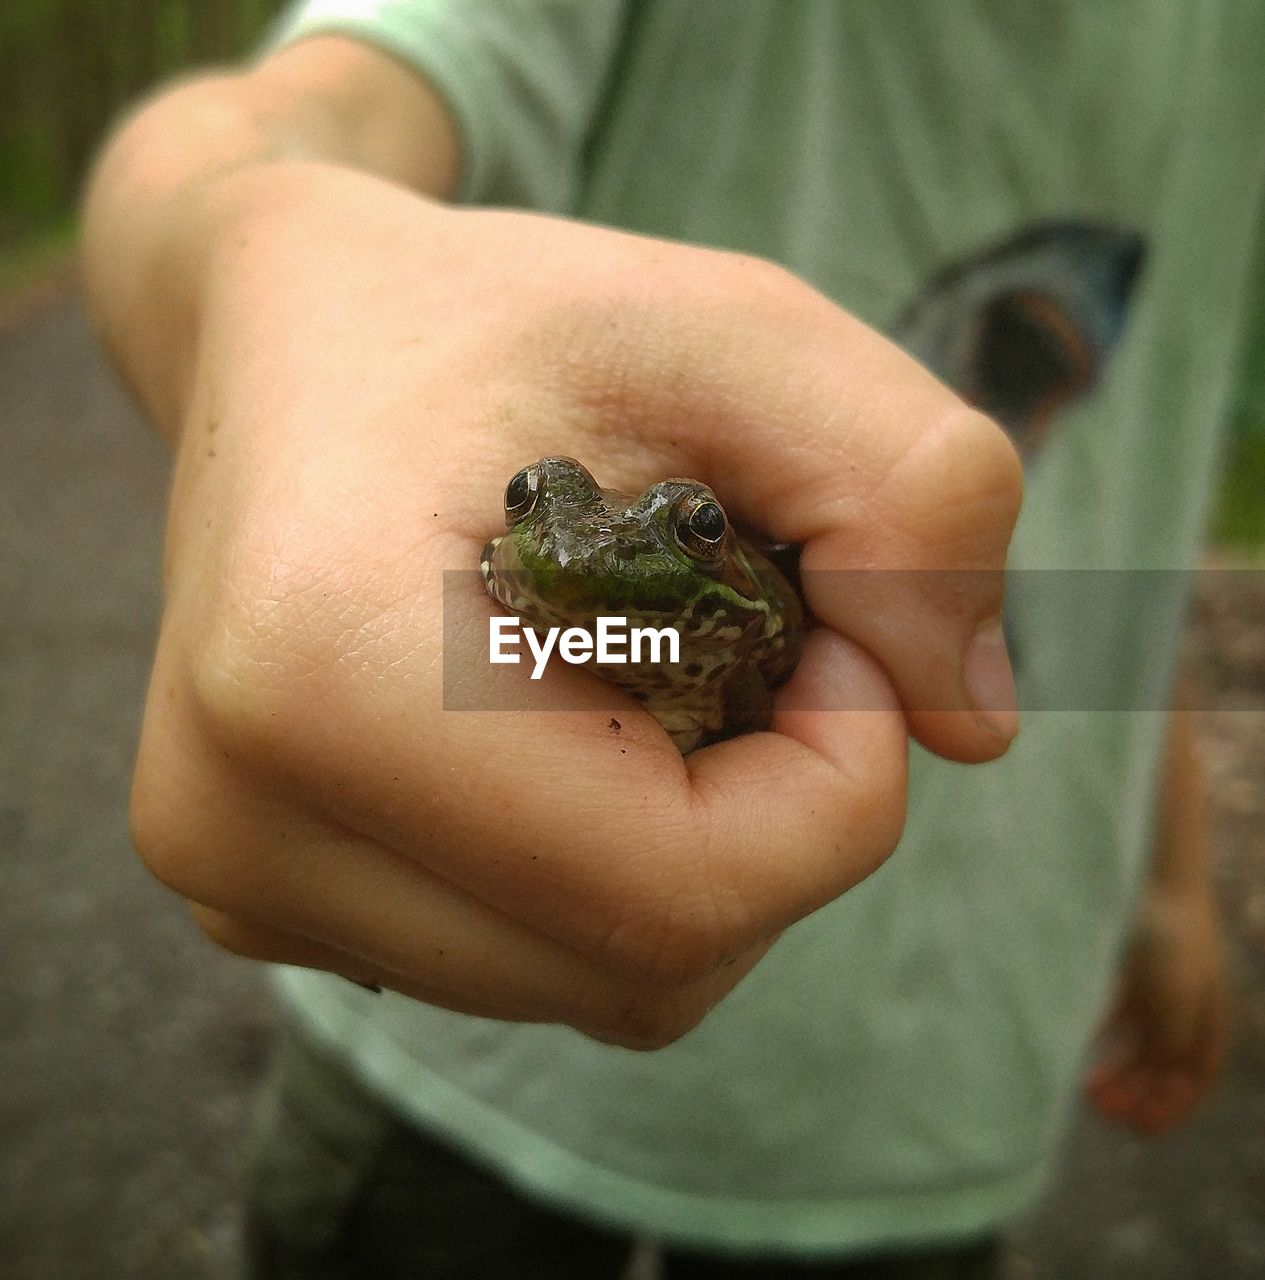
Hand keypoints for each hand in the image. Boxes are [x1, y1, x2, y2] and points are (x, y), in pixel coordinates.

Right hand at [119, 161, 1020, 1045]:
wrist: (290, 339)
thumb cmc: (502, 321)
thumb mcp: (734, 331)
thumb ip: (912, 491)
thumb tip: (976, 730)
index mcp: (322, 677)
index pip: (674, 896)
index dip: (836, 793)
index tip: (846, 638)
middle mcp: (240, 822)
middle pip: (644, 965)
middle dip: (776, 822)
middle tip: (761, 638)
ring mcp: (241, 878)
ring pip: (599, 983)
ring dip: (704, 847)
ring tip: (660, 671)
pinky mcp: (264, 893)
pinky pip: (534, 958)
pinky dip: (620, 866)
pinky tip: (584, 725)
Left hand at [1085, 887, 1228, 1133]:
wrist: (1166, 898)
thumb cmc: (1180, 950)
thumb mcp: (1180, 1000)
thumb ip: (1174, 1038)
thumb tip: (1166, 1076)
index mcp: (1208, 1030)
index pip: (1192, 1083)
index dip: (1171, 1109)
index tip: (1143, 1129)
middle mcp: (1185, 1022)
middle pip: (1161, 1070)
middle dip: (1136, 1096)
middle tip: (1106, 1116)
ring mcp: (1160, 1004)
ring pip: (1138, 1050)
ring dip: (1118, 1073)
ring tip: (1090, 1092)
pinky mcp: (1135, 985)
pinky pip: (1120, 1021)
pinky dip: (1106, 1040)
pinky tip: (1088, 1055)